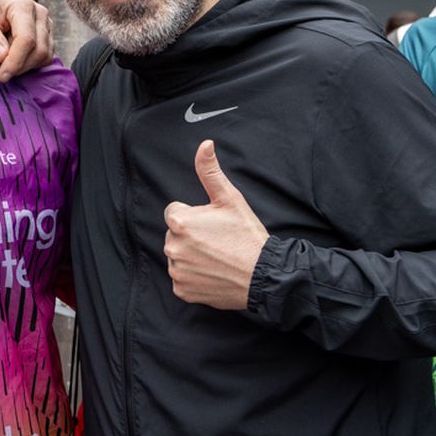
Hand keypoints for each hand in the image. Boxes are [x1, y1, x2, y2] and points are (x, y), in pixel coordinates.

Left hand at [0, 0, 53, 80]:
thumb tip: (1, 57)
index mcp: (23, 6)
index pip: (26, 40)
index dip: (15, 61)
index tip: (2, 75)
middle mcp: (40, 14)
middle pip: (39, 50)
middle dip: (19, 66)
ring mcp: (46, 24)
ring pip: (45, 56)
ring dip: (25, 66)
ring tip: (3, 61)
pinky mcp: (47, 34)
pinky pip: (45, 56)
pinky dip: (30, 63)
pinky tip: (13, 58)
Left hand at [163, 140, 268, 310]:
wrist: (263, 275)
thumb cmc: (247, 236)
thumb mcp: (230, 199)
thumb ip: (210, 172)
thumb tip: (204, 145)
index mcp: (179, 222)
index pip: (175, 212)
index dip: (195, 216)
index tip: (213, 224)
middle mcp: (172, 247)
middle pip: (175, 235)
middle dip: (191, 235)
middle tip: (217, 241)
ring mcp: (177, 271)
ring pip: (178, 256)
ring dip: (192, 256)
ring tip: (217, 256)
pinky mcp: (182, 290)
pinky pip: (182, 279)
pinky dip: (194, 277)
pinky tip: (213, 272)